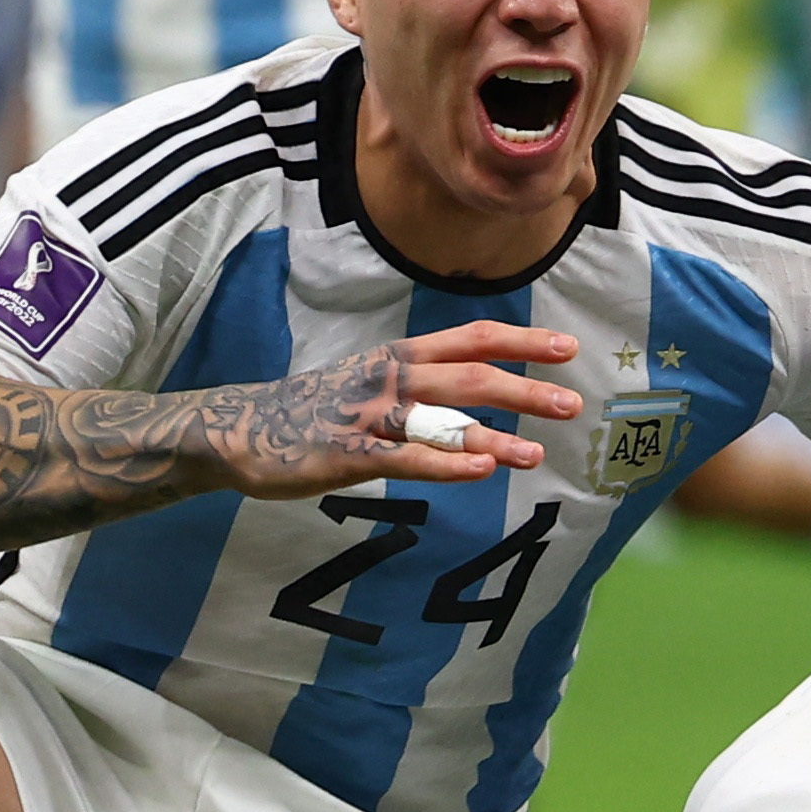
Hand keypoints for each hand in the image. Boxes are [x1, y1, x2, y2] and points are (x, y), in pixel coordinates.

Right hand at [202, 323, 587, 496]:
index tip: (567, 347)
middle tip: (570, 404)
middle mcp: (388, 378)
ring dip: (492, 437)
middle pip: (467, 377)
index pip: (471, 338)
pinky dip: (444, 465)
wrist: (240, 429)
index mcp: (399, 357)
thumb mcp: (372, 381)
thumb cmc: (318, 408)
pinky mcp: (346, 454)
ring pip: (440, 422)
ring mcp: (367, 416)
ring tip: (535, 455)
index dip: (521, 340)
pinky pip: (403, 459)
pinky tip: (480, 472)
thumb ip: (424, 382)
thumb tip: (486, 385)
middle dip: (522, 388)